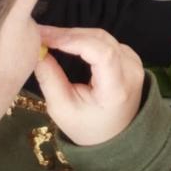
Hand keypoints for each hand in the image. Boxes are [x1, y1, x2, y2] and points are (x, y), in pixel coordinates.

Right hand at [34, 26, 144, 145]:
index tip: (46, 38)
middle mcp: (132, 71)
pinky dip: (84, 39)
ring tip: (49, 37)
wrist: (113, 136)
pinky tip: (66, 41)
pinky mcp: (130, 58)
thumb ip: (50, 78)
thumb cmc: (86, 126)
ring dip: (75, 35)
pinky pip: (106, 41)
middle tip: (40, 34)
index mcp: (117, 89)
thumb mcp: (61, 109)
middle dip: (68, 34)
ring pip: (102, 37)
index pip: (102, 53)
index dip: (74, 40)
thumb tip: (36, 50)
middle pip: (101, 40)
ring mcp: (134, 62)